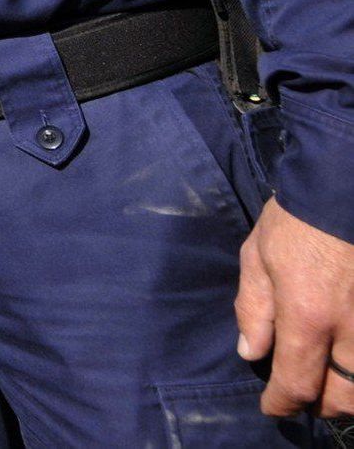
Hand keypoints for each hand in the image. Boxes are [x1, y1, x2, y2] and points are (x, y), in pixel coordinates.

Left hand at [237, 197, 353, 416]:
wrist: (343, 189)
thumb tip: (251, 353)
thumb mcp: (257, 259)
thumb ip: (254, 310)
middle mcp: (351, 329)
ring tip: (329, 383)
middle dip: (320, 404)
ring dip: (350, 393)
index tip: (271, 406)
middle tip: (303, 395)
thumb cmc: (296, 221)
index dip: (281, 403)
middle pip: (345, 397)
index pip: (297, 383)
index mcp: (308, 315)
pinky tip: (350, 360)